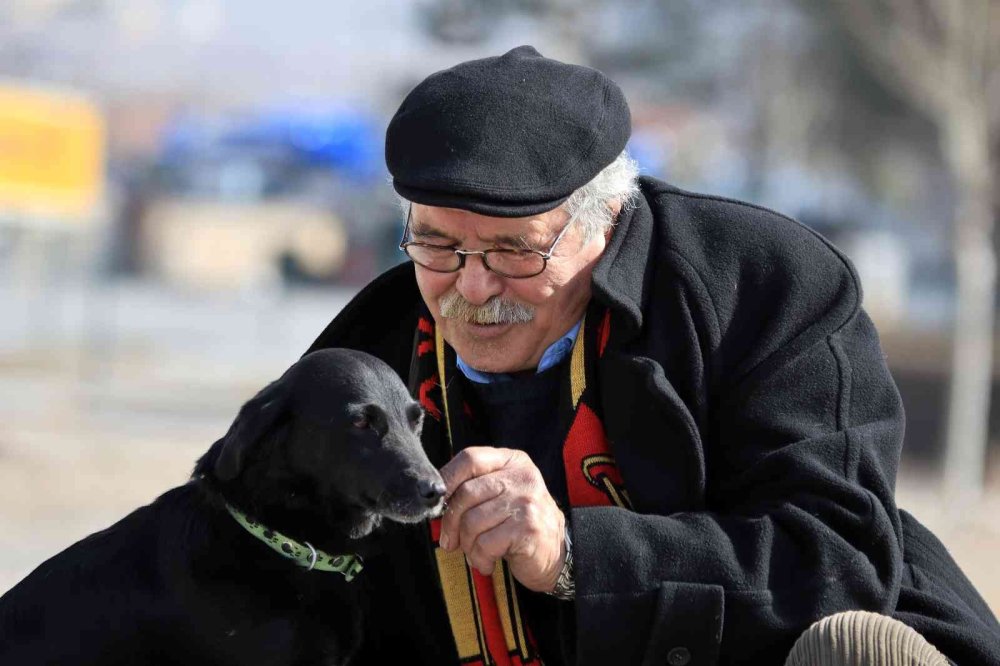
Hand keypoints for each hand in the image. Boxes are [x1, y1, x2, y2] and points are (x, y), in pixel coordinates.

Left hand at [439, 446, 565, 592]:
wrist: (557, 552)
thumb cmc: (519, 523)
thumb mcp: (502, 494)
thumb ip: (474, 487)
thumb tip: (434, 498)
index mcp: (512, 461)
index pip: (470, 458)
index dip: (447, 478)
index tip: (436, 501)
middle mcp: (522, 477)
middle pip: (467, 492)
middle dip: (451, 521)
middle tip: (450, 541)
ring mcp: (526, 502)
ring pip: (473, 521)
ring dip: (467, 545)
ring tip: (475, 553)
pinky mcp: (527, 528)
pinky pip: (486, 544)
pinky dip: (480, 558)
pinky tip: (488, 562)